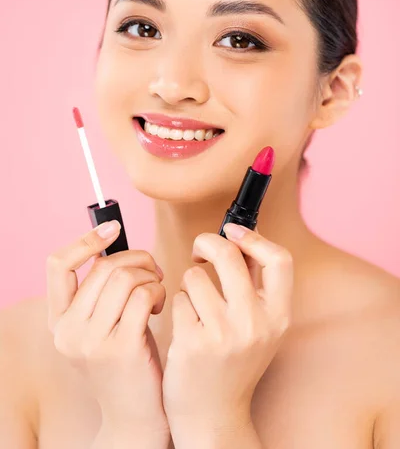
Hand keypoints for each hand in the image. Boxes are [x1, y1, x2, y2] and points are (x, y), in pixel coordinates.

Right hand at [46, 220, 169, 438]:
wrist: (135, 417)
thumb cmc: (127, 363)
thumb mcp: (101, 328)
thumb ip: (101, 294)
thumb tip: (115, 248)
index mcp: (59, 322)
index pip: (57, 265)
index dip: (85, 241)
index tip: (113, 228)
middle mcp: (68, 331)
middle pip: (102, 267)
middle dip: (136, 259)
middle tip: (154, 271)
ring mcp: (92, 341)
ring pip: (123, 277)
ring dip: (149, 275)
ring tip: (156, 291)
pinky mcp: (121, 348)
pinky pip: (142, 295)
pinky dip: (157, 291)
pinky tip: (159, 305)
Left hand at [162, 223, 292, 434]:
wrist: (213, 415)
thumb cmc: (233, 363)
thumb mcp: (259, 327)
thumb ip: (254, 285)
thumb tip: (240, 237)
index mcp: (278, 316)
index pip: (279, 259)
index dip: (254, 237)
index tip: (233, 230)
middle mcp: (256, 324)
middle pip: (228, 255)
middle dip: (206, 242)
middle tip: (199, 251)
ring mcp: (224, 334)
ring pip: (195, 276)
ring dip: (189, 284)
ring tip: (195, 305)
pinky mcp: (193, 343)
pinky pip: (178, 299)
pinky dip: (178, 305)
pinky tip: (185, 325)